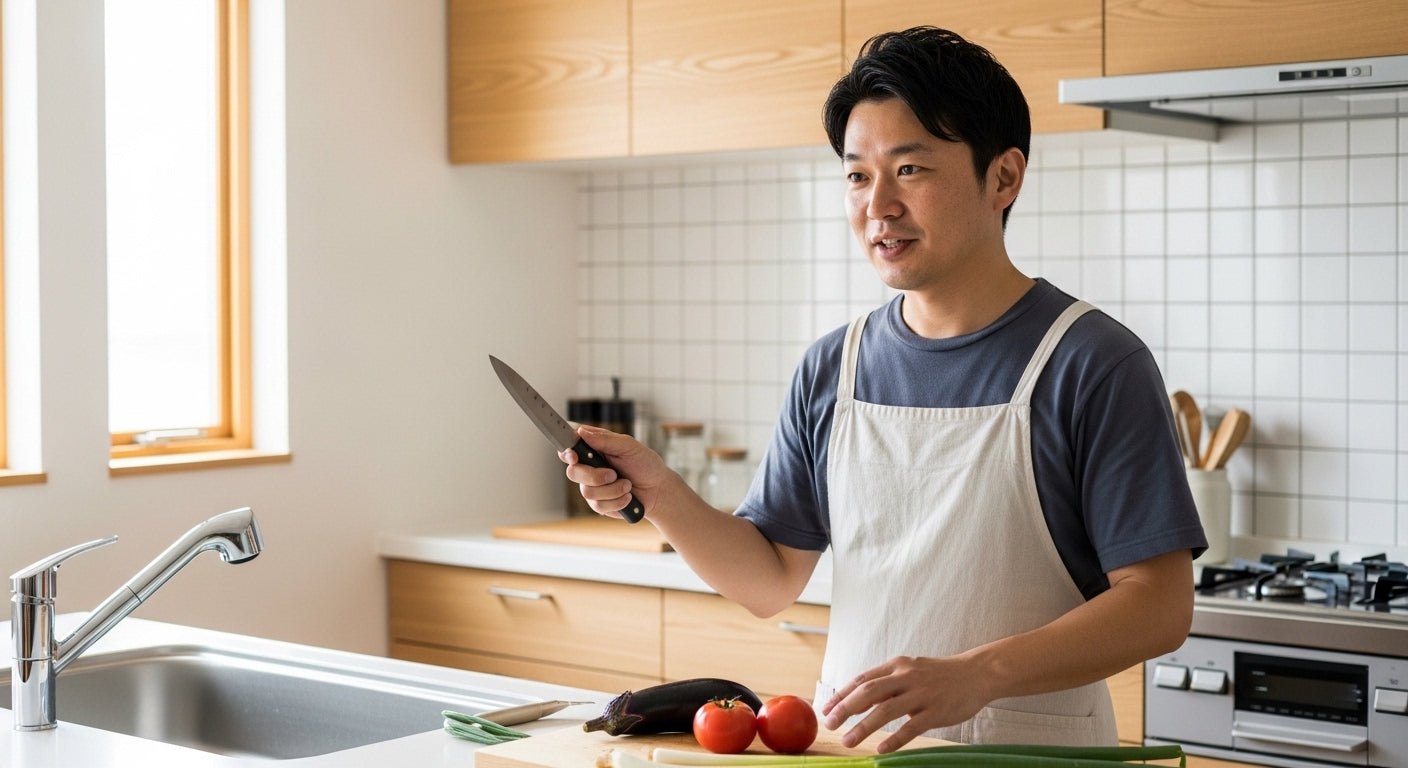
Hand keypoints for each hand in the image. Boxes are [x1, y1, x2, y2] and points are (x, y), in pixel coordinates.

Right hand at [560, 425, 669, 518]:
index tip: (574, 456)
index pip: (570, 446)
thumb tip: (582, 431)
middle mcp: (589, 467)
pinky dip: (617, 501)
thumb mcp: (629, 446)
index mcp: (594, 448)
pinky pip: (598, 505)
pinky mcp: (598, 504)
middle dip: (594, 476)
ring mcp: (592, 486)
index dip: (566, 451)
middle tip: (613, 474)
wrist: (658, 490)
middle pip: (572, 472)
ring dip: (612, 490)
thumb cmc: (645, 464)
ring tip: (628, 485)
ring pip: (587, 491)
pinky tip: (628, 497)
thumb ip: (605, 439)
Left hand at [820, 655, 992, 752]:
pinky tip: (881, 749)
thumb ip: (886, 685)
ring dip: (864, 727)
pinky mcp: (937, 711)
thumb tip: (857, 700)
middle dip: (845, 708)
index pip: (862, 679)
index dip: (841, 694)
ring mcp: (922, 694)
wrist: (976, 673)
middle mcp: (906, 677)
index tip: (826, 709)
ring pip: (886, 710)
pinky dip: (894, 739)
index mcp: (897, 666)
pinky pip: (911, 727)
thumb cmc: (939, 675)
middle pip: (868, 692)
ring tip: (848, 741)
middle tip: (830, 724)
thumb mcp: (910, 671)